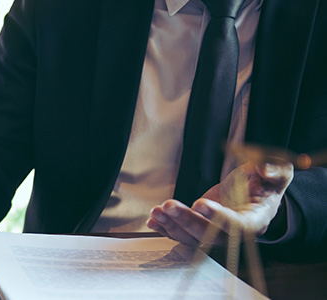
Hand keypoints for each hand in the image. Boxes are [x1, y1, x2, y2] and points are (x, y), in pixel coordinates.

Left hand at [147, 161, 293, 245]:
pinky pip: (182, 235)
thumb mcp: (278, 171)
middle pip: (210, 235)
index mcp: (256, 219)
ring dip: (172, 225)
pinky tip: (153, 221)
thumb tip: (264, 169)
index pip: (238, 225)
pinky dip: (166, 229)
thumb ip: (274, 170)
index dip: (219, 217)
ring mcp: (216, 233)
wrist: (255, 192)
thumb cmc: (267, 182)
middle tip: (169, 205)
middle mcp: (234, 233)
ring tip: (156, 211)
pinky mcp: (202, 229)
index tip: (200, 203)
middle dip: (187, 221)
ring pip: (192, 237)